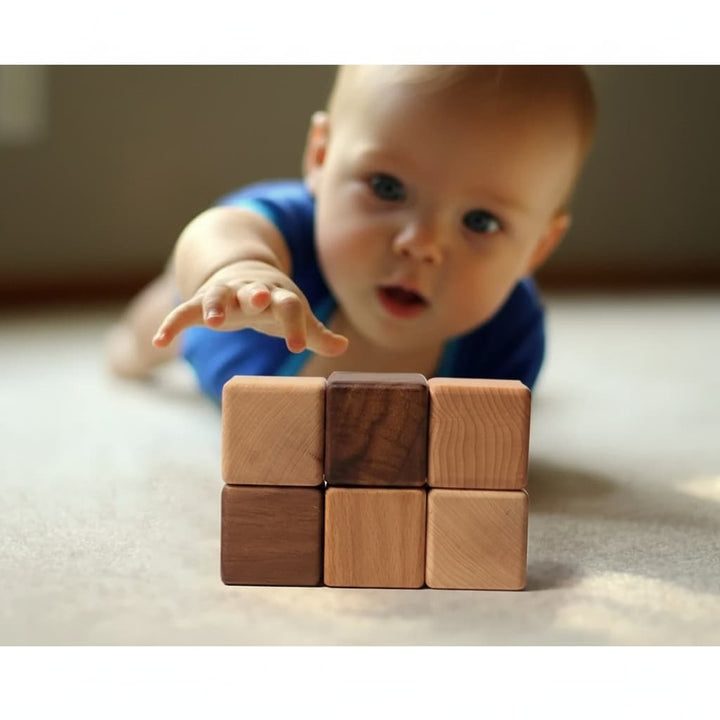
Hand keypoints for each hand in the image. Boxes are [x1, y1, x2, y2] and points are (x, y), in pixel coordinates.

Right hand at [151, 261, 348, 355]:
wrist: (243, 273)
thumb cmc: (274, 303)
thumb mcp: (295, 316)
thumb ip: (316, 333)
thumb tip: (343, 346)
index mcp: (280, 296)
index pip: (291, 307)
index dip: (295, 324)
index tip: (296, 345)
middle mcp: (252, 290)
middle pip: (255, 291)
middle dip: (257, 295)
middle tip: (260, 299)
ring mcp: (226, 293)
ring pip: (219, 295)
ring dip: (215, 305)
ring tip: (212, 321)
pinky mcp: (202, 299)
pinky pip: (184, 311)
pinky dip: (172, 324)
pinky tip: (160, 340)